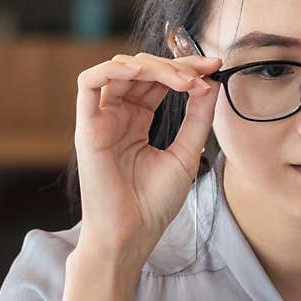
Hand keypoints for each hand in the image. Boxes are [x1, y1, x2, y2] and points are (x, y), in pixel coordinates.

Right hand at [73, 52, 221, 268]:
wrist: (132, 236)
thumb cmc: (153, 204)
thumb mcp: (186, 153)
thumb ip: (197, 118)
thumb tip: (211, 82)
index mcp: (135, 121)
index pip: (157, 81)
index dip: (185, 68)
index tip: (214, 67)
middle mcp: (116, 116)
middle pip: (141, 70)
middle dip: (175, 65)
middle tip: (203, 73)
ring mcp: (100, 119)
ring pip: (119, 69)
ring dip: (153, 67)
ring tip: (183, 80)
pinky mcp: (86, 127)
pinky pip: (88, 83)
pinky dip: (113, 69)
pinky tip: (140, 72)